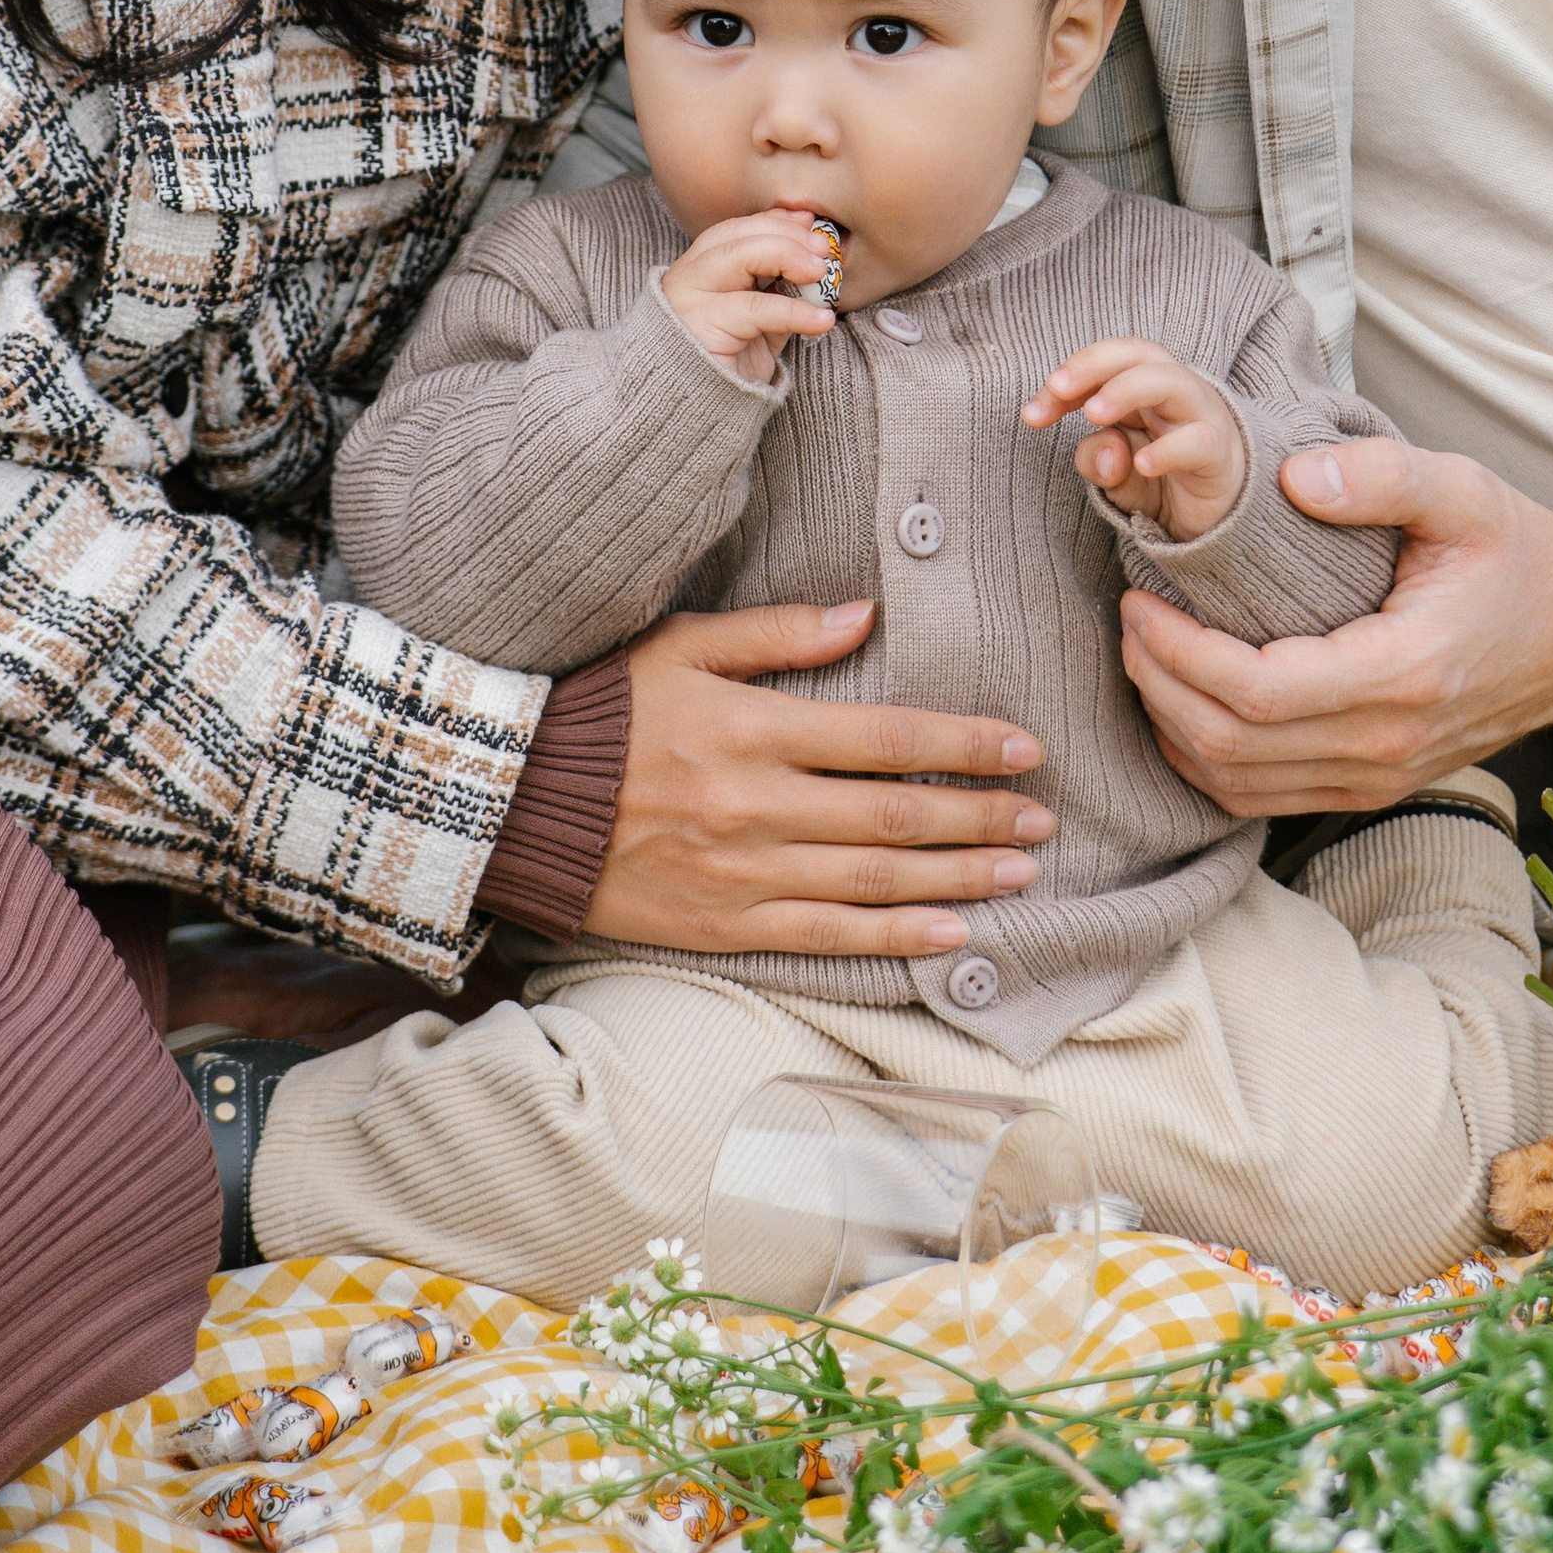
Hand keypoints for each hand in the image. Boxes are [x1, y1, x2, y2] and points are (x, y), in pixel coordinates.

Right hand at [579, 598, 1056, 959]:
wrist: (510, 804)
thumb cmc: (600, 712)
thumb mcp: (682, 647)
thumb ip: (778, 632)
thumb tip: (865, 615)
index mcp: (755, 729)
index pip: (886, 737)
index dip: (964, 745)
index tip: (1023, 749)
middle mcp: (758, 805)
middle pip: (896, 815)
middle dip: (979, 818)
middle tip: (1041, 819)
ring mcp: (744, 872)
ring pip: (876, 880)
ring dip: (957, 879)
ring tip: (1019, 873)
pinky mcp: (726, 924)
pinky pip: (828, 935)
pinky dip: (894, 938)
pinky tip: (949, 935)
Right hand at [659, 210, 838, 384]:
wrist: (691, 415)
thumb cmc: (726, 366)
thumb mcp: (757, 322)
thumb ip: (779, 291)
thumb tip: (817, 261)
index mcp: (699, 271)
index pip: (735, 231)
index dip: (773, 221)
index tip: (809, 221)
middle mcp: (688, 278)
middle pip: (735, 236)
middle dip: (784, 235)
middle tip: (823, 248)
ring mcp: (690, 300)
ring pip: (739, 258)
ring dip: (786, 256)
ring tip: (823, 273)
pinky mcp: (700, 328)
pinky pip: (755, 309)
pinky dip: (794, 311)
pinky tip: (821, 321)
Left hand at [1023, 336, 1248, 540]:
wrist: (1219, 521)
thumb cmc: (1164, 482)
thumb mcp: (1117, 475)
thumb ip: (1099, 460)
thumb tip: (1103, 451)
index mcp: (1144, 389)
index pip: (1105, 365)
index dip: (1067, 380)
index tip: (1032, 414)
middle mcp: (1174, 392)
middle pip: (1140, 353)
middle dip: (1094, 363)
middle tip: (1057, 388)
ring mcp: (1201, 418)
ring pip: (1172, 381)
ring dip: (1127, 390)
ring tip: (1093, 413)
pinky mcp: (1220, 454)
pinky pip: (1198, 441)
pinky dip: (1167, 450)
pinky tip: (1141, 464)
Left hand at [1121, 437, 1552, 812]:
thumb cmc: (1519, 554)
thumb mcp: (1464, 491)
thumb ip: (1381, 476)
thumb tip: (1292, 479)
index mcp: (1404, 674)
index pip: (1255, 692)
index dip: (1177, 653)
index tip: (1139, 599)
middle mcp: (1388, 744)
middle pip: (1230, 746)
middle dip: (1157, 685)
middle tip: (1128, 621)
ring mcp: (1380, 777)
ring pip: (1237, 784)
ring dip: (1172, 725)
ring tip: (1145, 655)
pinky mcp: (1373, 787)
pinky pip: (1263, 796)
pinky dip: (1206, 759)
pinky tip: (1184, 702)